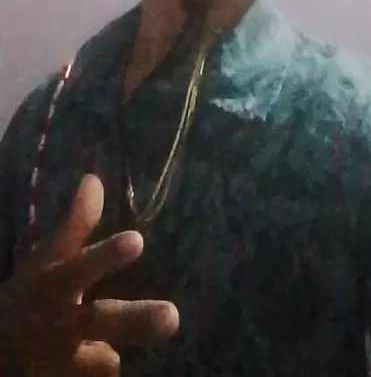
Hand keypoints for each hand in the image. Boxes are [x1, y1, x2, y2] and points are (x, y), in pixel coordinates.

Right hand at [0, 174, 178, 375]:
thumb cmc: (30, 299)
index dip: (107, 256)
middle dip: (139, 319)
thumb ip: (74, 225)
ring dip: (107, 356)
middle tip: (172, 317)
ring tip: (103, 350)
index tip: (136, 241)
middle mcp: (61, 322)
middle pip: (106, 319)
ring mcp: (63, 361)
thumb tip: (94, 180)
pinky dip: (99, 372)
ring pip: (106, 359)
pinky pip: (100, 376)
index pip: (82, 266)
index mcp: (56, 283)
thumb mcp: (46, 262)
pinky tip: (86, 366)